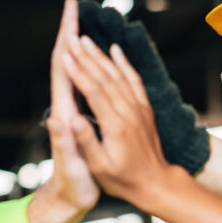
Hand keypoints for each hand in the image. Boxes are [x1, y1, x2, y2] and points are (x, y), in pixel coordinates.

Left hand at [27, 0, 98, 222]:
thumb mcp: (72, 168)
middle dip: (68, 33)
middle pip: (64, 62)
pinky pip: (84, 85)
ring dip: (77, 45)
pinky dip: (89, 66)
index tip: (71, 14)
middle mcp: (64, 108)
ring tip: (84, 23)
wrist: (66, 202)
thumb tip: (60, 119)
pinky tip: (96, 60)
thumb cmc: (72, 188)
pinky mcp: (79, 120)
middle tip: (75, 6)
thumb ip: (66, 144)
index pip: (62, 68)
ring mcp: (71, 113)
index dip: (66, 39)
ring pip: (74, 70)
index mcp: (64, 114)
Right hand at [63, 35, 186, 207]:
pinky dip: (124, 63)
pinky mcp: (145, 109)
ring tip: (85, 39)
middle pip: (105, 78)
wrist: (157, 183)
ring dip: (101, 56)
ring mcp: (139, 109)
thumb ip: (87, 142)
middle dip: (86, 57)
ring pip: (119, 75)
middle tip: (70, 38)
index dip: (78, 73)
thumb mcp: (100, 167)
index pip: (94, 92)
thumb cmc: (124, 180)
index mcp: (115, 126)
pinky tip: (115, 50)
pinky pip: (134, 80)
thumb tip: (71, 120)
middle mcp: (129, 113)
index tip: (64, 56)